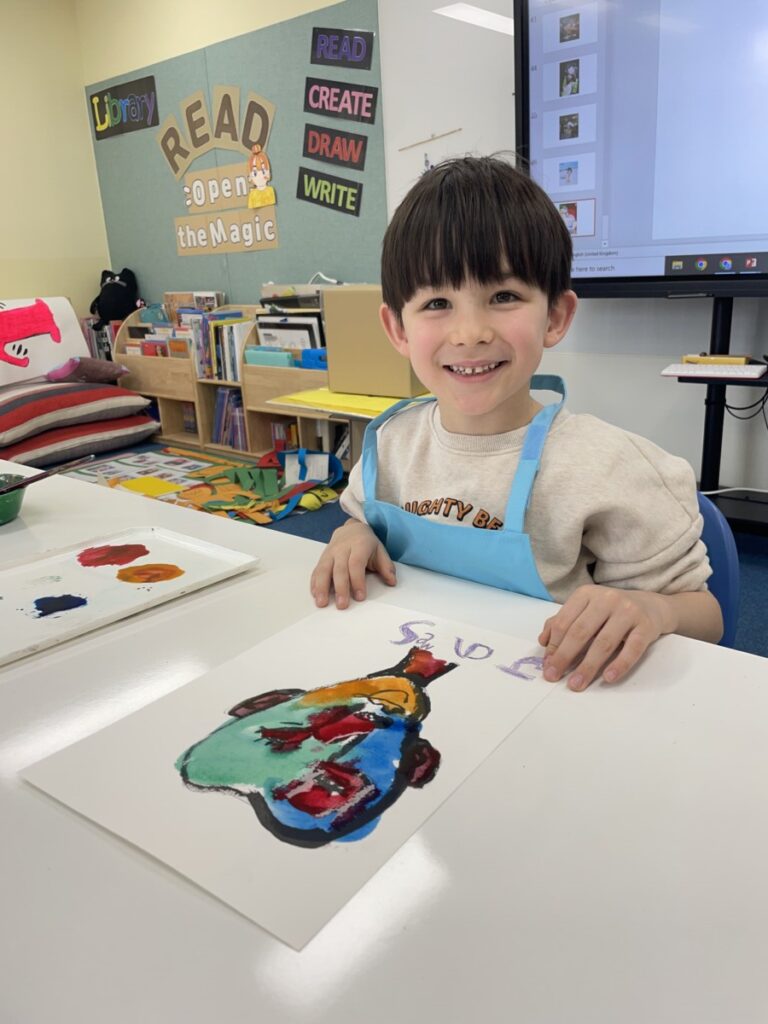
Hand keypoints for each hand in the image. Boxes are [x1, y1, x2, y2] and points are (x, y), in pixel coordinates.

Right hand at [310, 519, 395, 608]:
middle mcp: (342, 548)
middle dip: (340, 588)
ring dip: (322, 587)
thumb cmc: (366, 543)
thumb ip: (386, 566)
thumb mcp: (380, 550)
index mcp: (359, 545)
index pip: (356, 564)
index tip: (360, 597)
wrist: (351, 529)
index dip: (357, 581)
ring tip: (322, 603)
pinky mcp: (322, 558)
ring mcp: (330, 553)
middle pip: (339, 569)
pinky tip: (315, 595)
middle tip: (342, 605)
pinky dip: (314, 583)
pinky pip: (316, 570)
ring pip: (323, 570)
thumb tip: (392, 582)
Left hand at [538, 584, 670, 690]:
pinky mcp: (646, 625)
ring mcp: (628, 611)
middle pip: (580, 632)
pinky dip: (620, 664)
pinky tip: (608, 678)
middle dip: (564, 657)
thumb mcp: (586, 610)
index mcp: (586, 594)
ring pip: (604, 642)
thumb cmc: (612, 612)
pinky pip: (632, 648)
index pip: (564, 622)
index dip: (553, 645)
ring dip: (588, 666)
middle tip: (553, 677)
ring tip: (577, 684)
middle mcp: (606, 599)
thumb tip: (543, 642)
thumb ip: (563, 622)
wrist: (652, 606)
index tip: (547, 666)